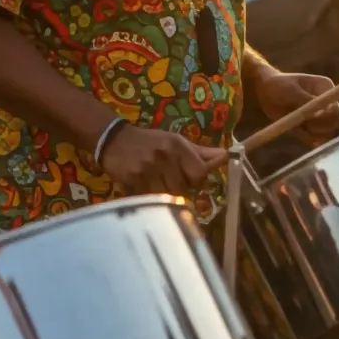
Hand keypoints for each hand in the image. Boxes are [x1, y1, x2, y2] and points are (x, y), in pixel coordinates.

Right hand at [99, 125, 228, 196]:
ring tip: (160, 184)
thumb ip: (200, 152)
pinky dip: (153, 198)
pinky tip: (148, 188)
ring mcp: (148, 169)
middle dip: (182, 188)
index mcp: (177, 145)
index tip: (195, 178)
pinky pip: (152, 198)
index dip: (200, 178)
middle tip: (173, 180)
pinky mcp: (134, 180)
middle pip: (185, 187)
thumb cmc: (149, 141)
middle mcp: (164, 156)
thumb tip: (225, 156)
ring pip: (168, 195)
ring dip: (167, 194)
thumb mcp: (175, 141)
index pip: (199, 171)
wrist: (113, 140)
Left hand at [252, 70, 338, 145]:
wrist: (266, 90)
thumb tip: (320, 114)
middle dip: (320, 128)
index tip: (311, 118)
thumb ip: (306, 101)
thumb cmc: (278, 85)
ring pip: (325, 134)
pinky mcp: (311, 126)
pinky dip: (306, 138)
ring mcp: (320, 116)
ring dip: (311, 134)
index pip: (336, 110)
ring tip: (295, 123)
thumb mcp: (290, 90)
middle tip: (303, 124)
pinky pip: (315, 139)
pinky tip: (295, 129)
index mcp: (325, 89)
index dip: (328, 118)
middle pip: (334, 124)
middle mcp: (327, 103)